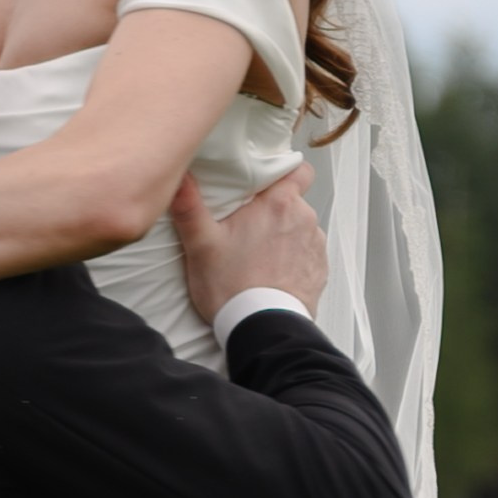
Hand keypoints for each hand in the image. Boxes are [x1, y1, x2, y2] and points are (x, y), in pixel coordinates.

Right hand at [170, 163, 325, 322]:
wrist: (262, 328)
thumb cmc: (231, 287)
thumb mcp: (201, 245)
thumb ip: (189, 206)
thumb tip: (178, 177)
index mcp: (278, 203)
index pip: (298, 169)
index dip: (283, 172)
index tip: (262, 183)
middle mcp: (304, 218)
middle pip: (293, 200)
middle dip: (274, 208)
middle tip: (246, 226)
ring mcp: (315, 245)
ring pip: (299, 227)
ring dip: (284, 234)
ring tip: (257, 255)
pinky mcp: (320, 270)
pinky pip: (307, 253)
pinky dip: (292, 258)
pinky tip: (271, 272)